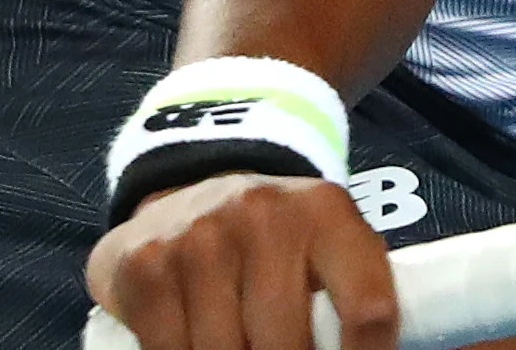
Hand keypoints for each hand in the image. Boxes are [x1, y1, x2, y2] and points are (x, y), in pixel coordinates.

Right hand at [89, 173, 399, 349]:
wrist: (191, 181)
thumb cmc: (277, 240)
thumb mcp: (328, 249)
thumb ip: (353, 300)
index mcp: (328, 213)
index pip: (370, 311)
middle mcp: (264, 216)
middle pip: (290, 346)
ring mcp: (200, 238)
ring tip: (245, 346)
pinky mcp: (145, 264)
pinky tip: (195, 344)